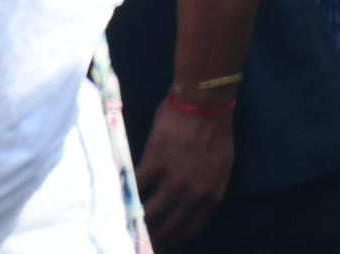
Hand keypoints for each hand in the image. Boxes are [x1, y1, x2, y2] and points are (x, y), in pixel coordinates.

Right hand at [137, 99, 236, 247]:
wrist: (205, 101)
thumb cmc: (214, 129)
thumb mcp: (221, 166)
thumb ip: (206, 188)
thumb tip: (190, 205)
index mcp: (212, 195)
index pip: (190, 230)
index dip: (174, 241)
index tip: (163, 246)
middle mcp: (193, 194)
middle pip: (169, 228)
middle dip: (154, 240)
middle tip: (142, 242)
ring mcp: (174, 180)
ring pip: (151, 214)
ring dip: (138, 223)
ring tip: (126, 228)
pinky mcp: (155, 164)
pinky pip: (137, 188)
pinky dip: (126, 196)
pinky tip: (118, 200)